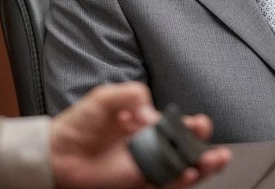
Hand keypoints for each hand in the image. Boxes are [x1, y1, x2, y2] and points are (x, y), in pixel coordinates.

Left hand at [50, 82, 230, 188]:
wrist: (58, 152)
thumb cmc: (79, 124)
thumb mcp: (104, 97)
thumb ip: (130, 94)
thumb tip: (152, 110)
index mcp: (144, 121)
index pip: (174, 122)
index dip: (187, 123)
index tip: (195, 122)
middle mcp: (149, 143)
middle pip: (184, 145)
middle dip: (201, 142)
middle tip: (209, 137)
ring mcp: (145, 163)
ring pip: (181, 165)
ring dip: (201, 163)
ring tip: (216, 158)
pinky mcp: (138, 181)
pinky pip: (165, 182)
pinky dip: (179, 179)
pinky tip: (189, 171)